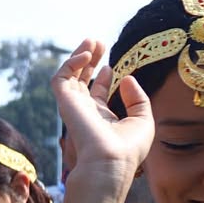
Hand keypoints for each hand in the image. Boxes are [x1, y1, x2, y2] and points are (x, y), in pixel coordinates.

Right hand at [47, 40, 151, 202]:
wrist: (110, 162)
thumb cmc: (128, 148)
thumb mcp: (143, 120)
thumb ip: (138, 98)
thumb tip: (126, 78)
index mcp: (101, 117)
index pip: (96, 92)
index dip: (102, 76)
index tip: (111, 64)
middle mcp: (85, 110)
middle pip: (82, 79)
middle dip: (90, 60)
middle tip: (99, 42)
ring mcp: (73, 106)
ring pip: (69, 76)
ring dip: (79, 56)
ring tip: (92, 40)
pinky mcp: (65, 102)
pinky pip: (61, 78)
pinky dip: (71, 63)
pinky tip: (87, 55)